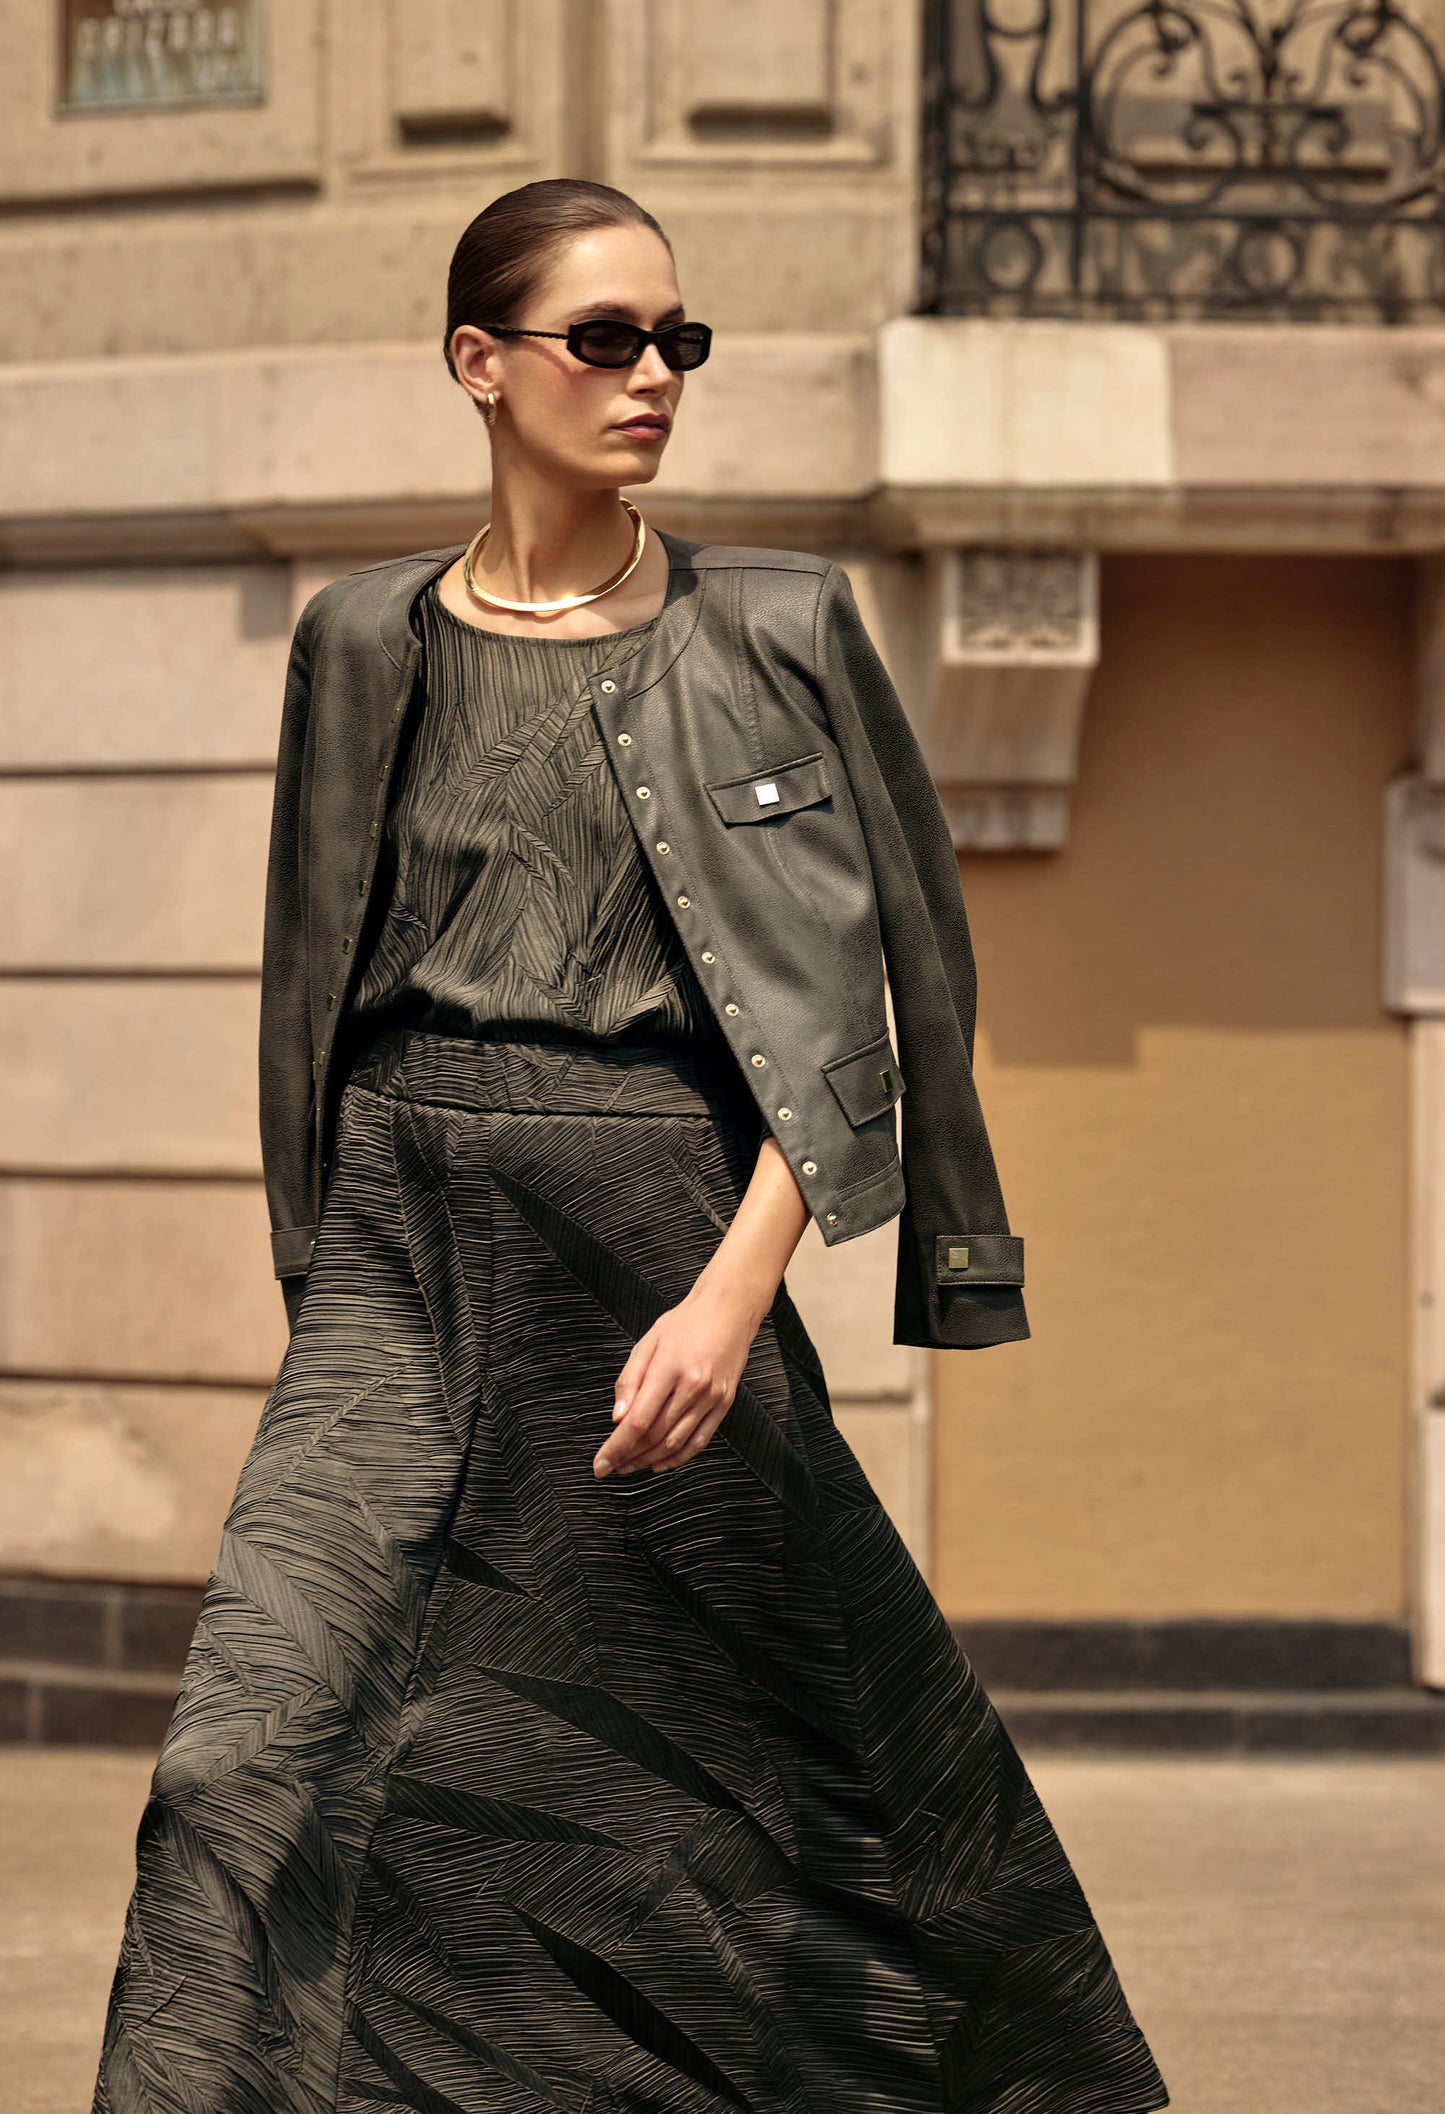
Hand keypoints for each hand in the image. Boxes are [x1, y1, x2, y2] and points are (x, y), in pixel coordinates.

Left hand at [593, 1280, 758, 1477]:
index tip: (601, 1463)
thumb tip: (617, 1418)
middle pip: (655, 1436)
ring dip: (650, 1460)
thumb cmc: (685, 1323)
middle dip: (629, 1456)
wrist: (728, 1311)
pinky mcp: (724, 1404)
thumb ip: (629, 1381)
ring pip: (676, 1443)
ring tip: (631, 1465)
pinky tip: (661, 1462)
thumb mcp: (647, 1343)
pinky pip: (700, 1441)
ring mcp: (711, 1398)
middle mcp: (693, 1386)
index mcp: (669, 1369)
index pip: (638, 1421)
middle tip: (612, 1465)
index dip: (617, 1447)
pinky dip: (679, 1458)